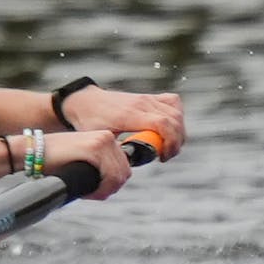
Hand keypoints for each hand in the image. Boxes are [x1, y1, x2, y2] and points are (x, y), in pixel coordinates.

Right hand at [41, 130, 131, 200]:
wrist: (31, 151)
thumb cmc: (52, 159)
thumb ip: (97, 165)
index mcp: (106, 137)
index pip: (124, 167)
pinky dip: (100, 190)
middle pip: (124, 173)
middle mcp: (108, 137)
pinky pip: (109, 178)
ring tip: (88, 193)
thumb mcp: (81, 157)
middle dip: (109, 188)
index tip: (96, 189)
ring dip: (104, 191)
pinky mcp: (95, 149)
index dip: (112, 184)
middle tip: (92, 194)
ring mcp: (103, 141)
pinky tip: (86, 192)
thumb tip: (112, 183)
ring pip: (118, 177)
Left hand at [60, 88, 184, 160]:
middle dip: (176, 141)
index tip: (163, 156)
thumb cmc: (90, 120)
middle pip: (174, 119)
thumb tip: (128, 166)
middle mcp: (141, 104)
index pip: (161, 124)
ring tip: (168, 146)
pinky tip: (169, 128)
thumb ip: (116, 152)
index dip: (170, 142)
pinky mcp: (148, 97)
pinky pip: (172, 102)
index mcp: (129, 115)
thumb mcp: (100, 139)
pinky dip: (177, 115)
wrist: (85, 101)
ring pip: (176, 111)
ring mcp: (146, 99)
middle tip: (165, 156)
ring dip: (178, 131)